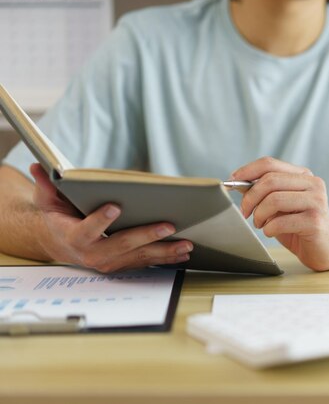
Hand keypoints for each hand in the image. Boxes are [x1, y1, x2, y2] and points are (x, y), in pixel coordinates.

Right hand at [29, 164, 192, 272]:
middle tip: (168, 226)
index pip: (87, 230)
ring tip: (186, 244)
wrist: (62, 245)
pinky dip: (166, 259)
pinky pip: (147, 262)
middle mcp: (94, 254)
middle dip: (146, 236)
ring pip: (140, 257)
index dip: (100, 220)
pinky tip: (183, 253)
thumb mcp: (49, 201)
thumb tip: (39, 166)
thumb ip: (46, 186)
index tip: (115, 207)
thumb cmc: (60, 218)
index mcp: (74, 236)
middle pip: (122, 245)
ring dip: (165, 251)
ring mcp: (110, 262)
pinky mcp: (123, 264)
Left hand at [230, 157, 328, 270]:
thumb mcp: (280, 205)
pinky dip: (269, 229)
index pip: (270, 164)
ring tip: (260, 224)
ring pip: (274, 199)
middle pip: (270, 180)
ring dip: (259, 215)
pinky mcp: (316, 221)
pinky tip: (271, 232)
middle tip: (245, 212)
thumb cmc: (299, 226)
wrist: (326, 249)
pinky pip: (280, 222)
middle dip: (250, 198)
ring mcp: (317, 201)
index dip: (246, 171)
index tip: (232, 182)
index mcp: (303, 175)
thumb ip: (265, 192)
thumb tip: (238, 183)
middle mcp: (313, 184)